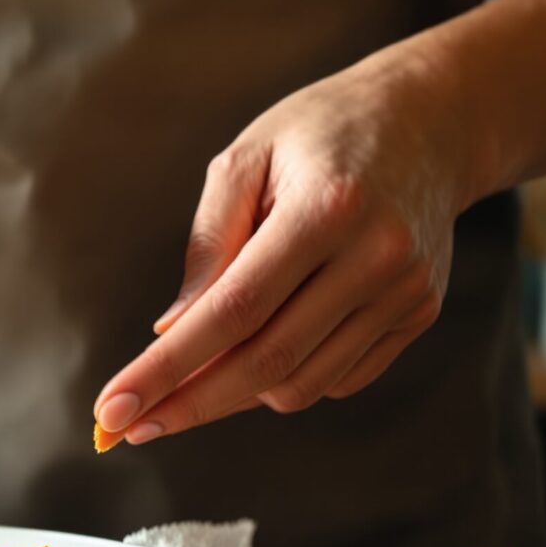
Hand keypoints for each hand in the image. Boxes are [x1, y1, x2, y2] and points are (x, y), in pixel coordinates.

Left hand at [94, 52, 480, 444]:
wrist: (432, 119)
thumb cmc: (319, 131)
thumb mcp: (246, 159)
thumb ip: (207, 244)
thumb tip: (171, 330)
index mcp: (326, 210)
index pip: (232, 313)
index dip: (167, 368)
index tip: (113, 409)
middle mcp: (375, 257)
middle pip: (267, 362)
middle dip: (188, 404)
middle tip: (126, 426)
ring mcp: (405, 291)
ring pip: (303, 384)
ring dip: (235, 395)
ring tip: (192, 376)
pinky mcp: (419, 313)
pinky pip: (339, 378)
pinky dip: (286, 380)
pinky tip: (260, 349)